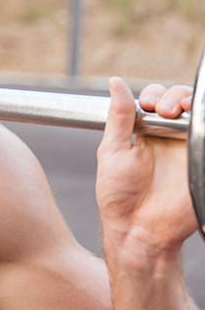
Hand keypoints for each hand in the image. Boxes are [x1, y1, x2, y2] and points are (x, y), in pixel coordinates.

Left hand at [96, 78, 196, 253]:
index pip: (159, 99)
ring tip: (180, 113)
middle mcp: (172, 137)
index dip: (156, 95)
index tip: (147, 106)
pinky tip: (199, 121)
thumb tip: (114, 82)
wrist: (138, 228)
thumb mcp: (113, 150)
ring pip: (202, 113)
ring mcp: (192, 149)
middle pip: (185, 101)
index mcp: (148, 132)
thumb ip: (118, 116)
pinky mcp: (203, 162)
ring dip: (194, 103)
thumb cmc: (119, 193)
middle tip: (163, 111)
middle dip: (175, 96)